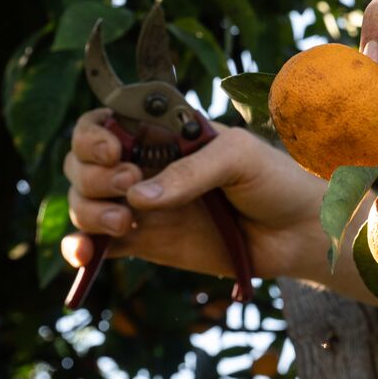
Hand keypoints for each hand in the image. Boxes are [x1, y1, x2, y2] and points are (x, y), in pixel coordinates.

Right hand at [61, 109, 326, 283]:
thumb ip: (191, 171)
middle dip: (93, 175)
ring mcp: (141, 205)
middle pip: (82, 164)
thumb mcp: (238, 157)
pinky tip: (85, 253)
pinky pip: (100, 244)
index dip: (94, 136)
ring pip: (86, 203)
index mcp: (161, 133)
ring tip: (127, 223)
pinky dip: (81, 247)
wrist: (296, 232)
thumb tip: (138, 197)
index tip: (114, 151)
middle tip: (130, 184)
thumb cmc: (274, 179)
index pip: (104, 124)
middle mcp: (144, 166)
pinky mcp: (146, 242)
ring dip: (90, 210)